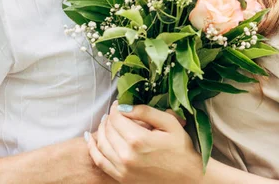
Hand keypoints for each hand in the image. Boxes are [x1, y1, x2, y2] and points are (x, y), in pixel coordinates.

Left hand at [86, 102, 202, 183]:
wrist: (186, 177)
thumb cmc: (181, 148)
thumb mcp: (170, 123)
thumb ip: (147, 112)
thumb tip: (125, 106)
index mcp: (139, 140)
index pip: (117, 118)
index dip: (116, 108)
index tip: (119, 103)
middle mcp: (126, 156)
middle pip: (108, 130)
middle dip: (109, 118)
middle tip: (115, 112)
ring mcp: (122, 169)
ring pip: (101, 144)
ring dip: (101, 130)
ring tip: (107, 122)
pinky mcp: (121, 178)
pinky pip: (100, 161)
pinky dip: (93, 148)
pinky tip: (91, 139)